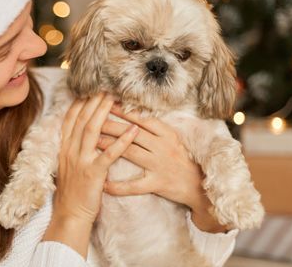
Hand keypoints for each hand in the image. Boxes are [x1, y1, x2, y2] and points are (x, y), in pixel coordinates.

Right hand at [42, 93, 139, 255]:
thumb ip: (73, 146)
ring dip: (105, 113)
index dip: (81, 102)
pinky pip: (109, 154)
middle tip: (106, 87)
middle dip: (94, 101)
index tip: (91, 89)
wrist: (71, 214)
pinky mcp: (93, 173)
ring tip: (116, 100)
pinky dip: (122, 141)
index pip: (71, 119)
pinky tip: (134, 130)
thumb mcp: (68, 164)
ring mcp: (81, 161)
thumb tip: (81, 129)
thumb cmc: (73, 190)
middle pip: (82, 119)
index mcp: (65, 147)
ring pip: (92, 131)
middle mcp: (70, 150)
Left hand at [97, 103, 228, 232]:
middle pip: (132, 134)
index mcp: (167, 134)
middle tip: (92, 120)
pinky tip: (103, 184)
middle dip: (110, 126)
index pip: (142, 119)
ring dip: (110, 147)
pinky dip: (118, 187)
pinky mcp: (158, 184)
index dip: (124, 111)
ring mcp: (160, 166)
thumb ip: (155, 128)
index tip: (107, 104)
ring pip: (131, 153)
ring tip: (92, 142)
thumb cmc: (183, 160)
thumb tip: (133, 113)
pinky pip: (135, 186)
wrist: (199, 186)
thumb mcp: (172, 139)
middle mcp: (163, 147)